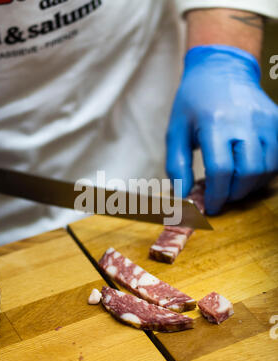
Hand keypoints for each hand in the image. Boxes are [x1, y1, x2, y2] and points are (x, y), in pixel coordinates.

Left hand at [166, 45, 277, 213]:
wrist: (221, 70)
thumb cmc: (193, 103)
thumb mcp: (176, 131)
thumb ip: (177, 165)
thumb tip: (184, 196)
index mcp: (214, 122)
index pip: (221, 170)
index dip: (216, 195)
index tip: (211, 206)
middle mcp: (244, 120)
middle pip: (248, 173)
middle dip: (234, 193)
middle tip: (222, 196)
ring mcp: (266, 119)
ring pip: (268, 168)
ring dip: (250, 186)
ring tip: (233, 185)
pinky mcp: (277, 120)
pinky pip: (277, 157)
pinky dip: (264, 173)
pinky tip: (247, 172)